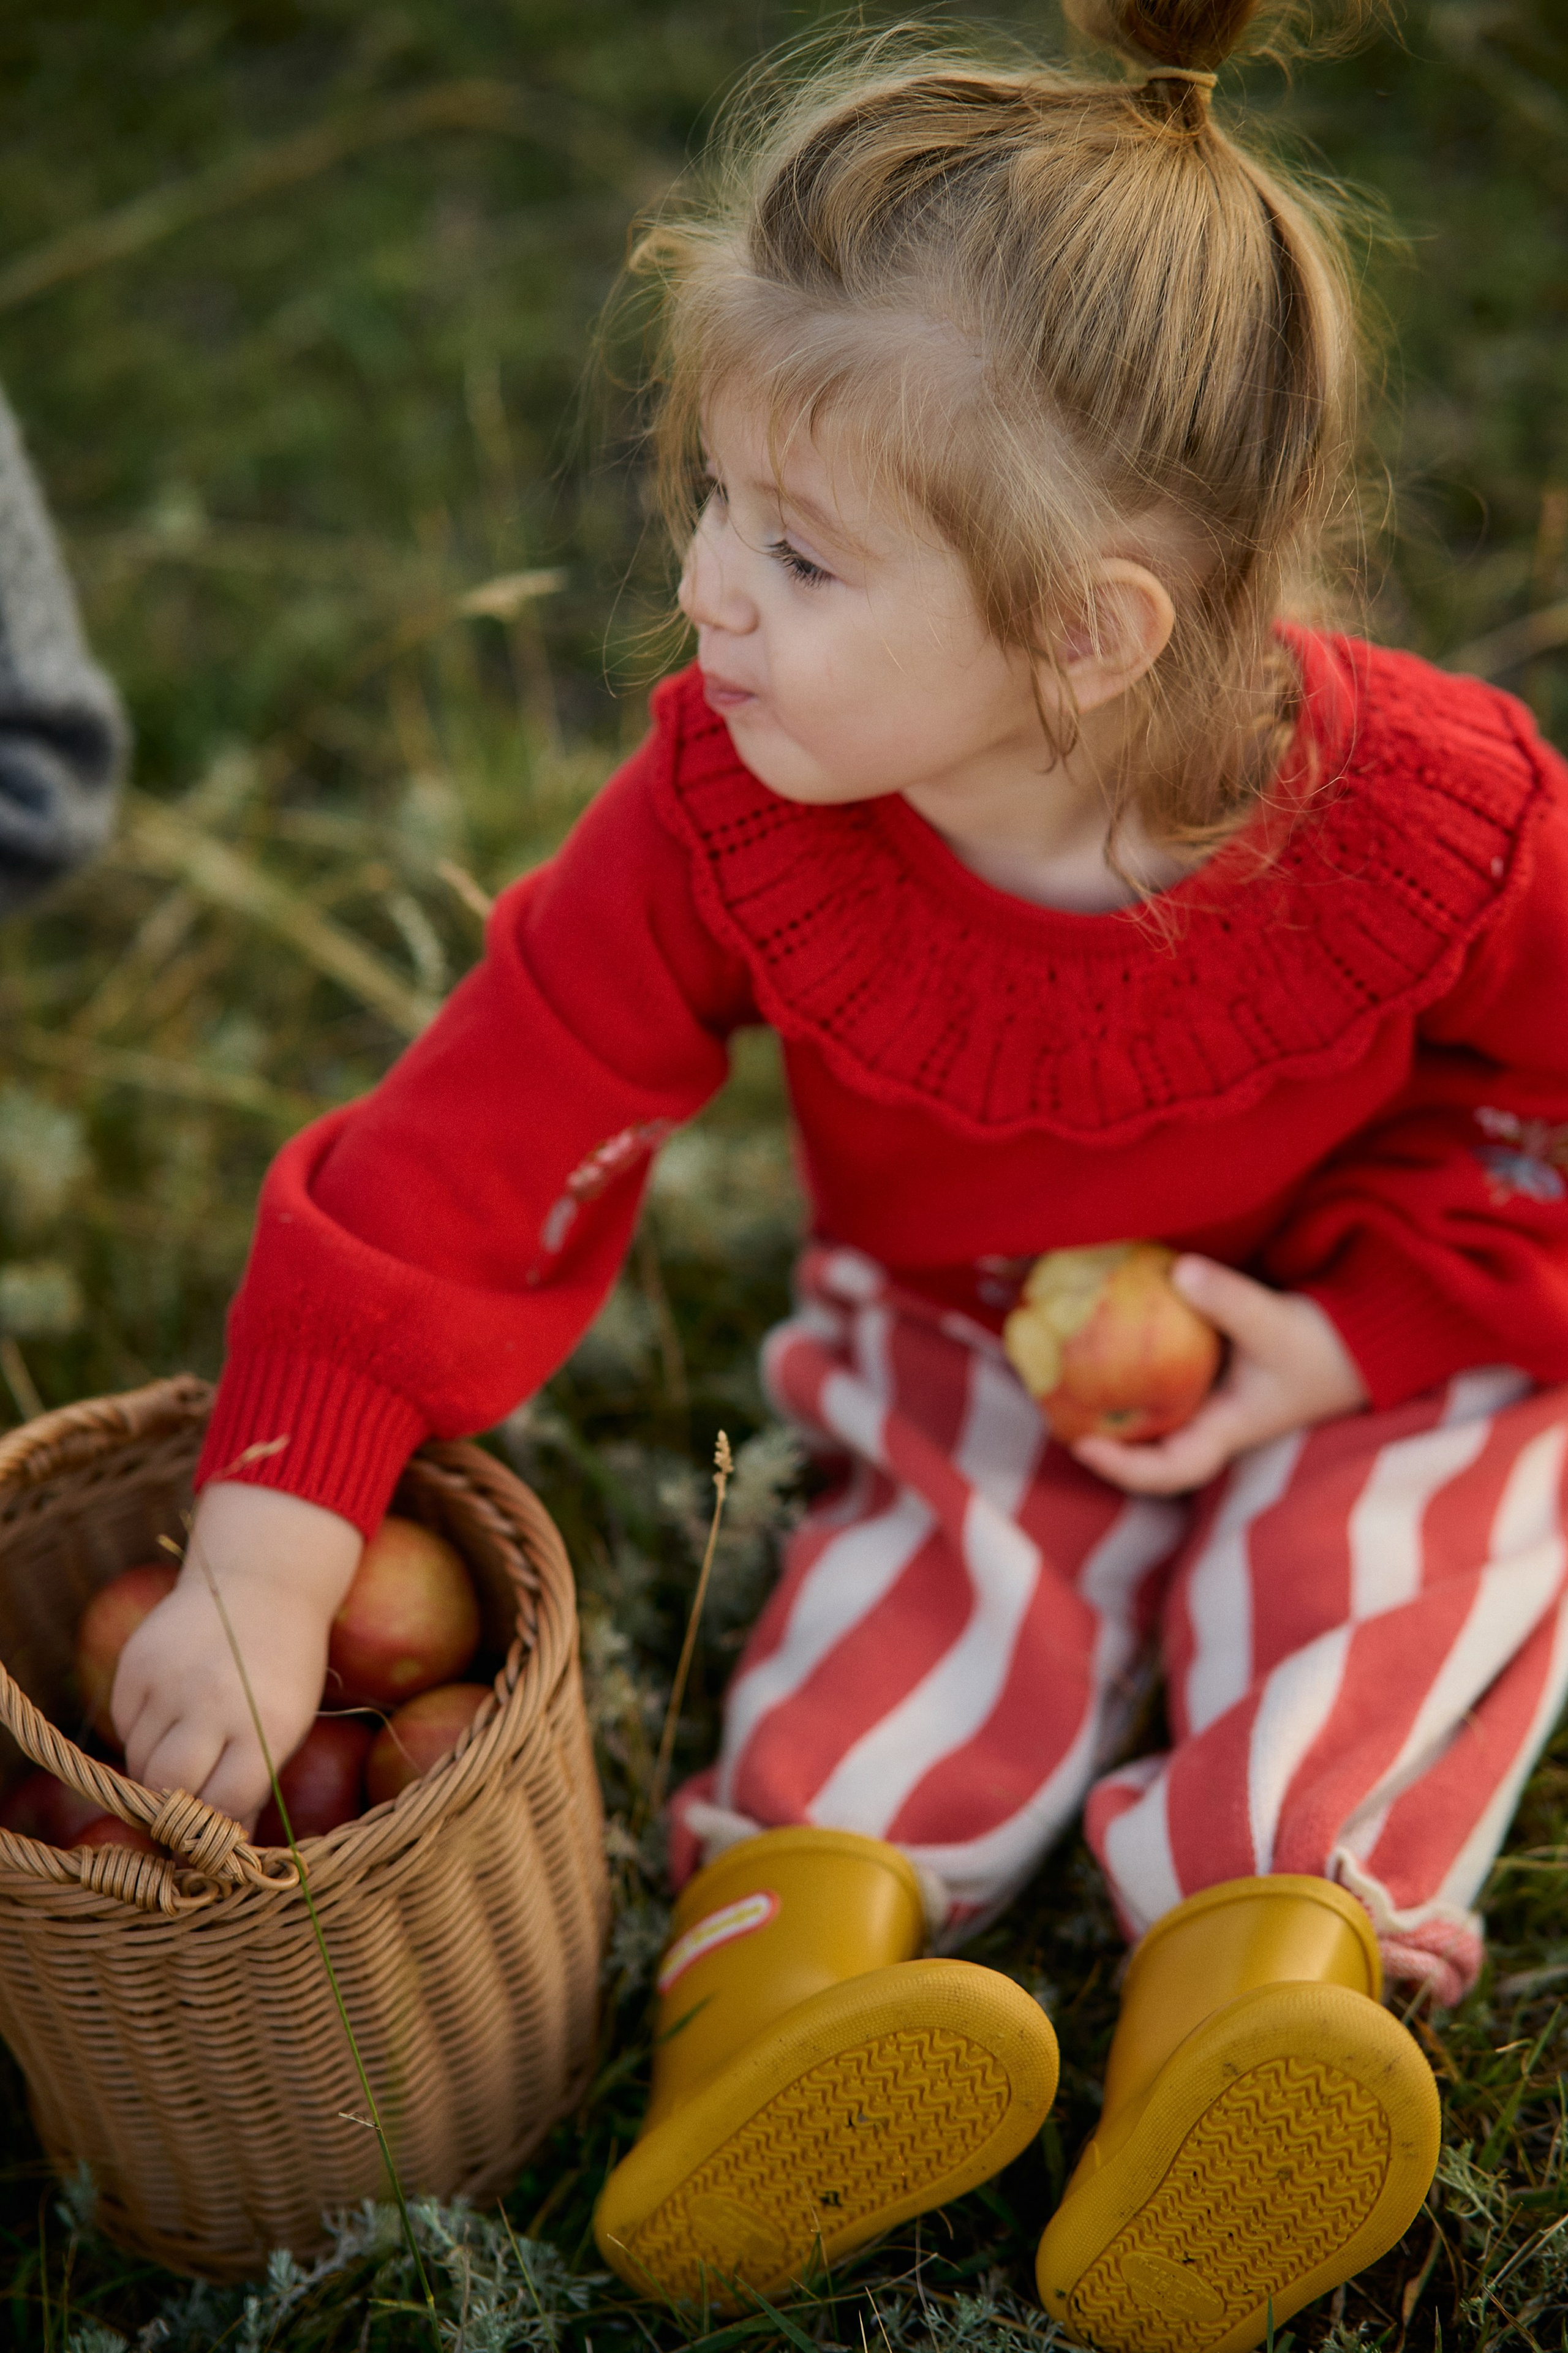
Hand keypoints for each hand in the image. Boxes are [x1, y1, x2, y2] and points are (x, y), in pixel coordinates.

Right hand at [113, 1482, 363, 1831]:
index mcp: (266, 1723)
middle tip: (180, 1810)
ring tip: (183, 1752)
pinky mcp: (137, 1664)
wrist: (260, 1583)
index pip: (223, 1804)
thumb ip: (253, 1782)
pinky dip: (141, 1734)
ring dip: (154, 1772)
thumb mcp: (288, 1723)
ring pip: (139, 1760)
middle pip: (168, 1786)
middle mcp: (214, 1701)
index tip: (206, 1842)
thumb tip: (223, 1846)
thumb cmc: (281, 1667)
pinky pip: (124, 1726)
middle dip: (171, 1809)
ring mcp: (170, 1680)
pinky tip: (169, 1715)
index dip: (212, 1832)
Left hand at [1071, 1256, 1367, 1495]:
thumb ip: (1230, 1301)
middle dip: (1094, 1430)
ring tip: (1052, 1366)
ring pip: (1144, 1406)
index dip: (1124, 1468)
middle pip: (1141, 1443)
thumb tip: (1178, 1270)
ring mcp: (1204, 1396)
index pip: (1170, 1471)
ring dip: (1104, 1391)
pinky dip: (1127, 1355)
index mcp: (1223, 1431)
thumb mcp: (1277, 1325)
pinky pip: (1155, 1369)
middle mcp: (1206, 1420)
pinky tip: (1094, 1326)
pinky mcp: (1203, 1366)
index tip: (1083, 1445)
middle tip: (1045, 1399)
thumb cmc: (1325, 1347)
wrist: (1359, 1340)